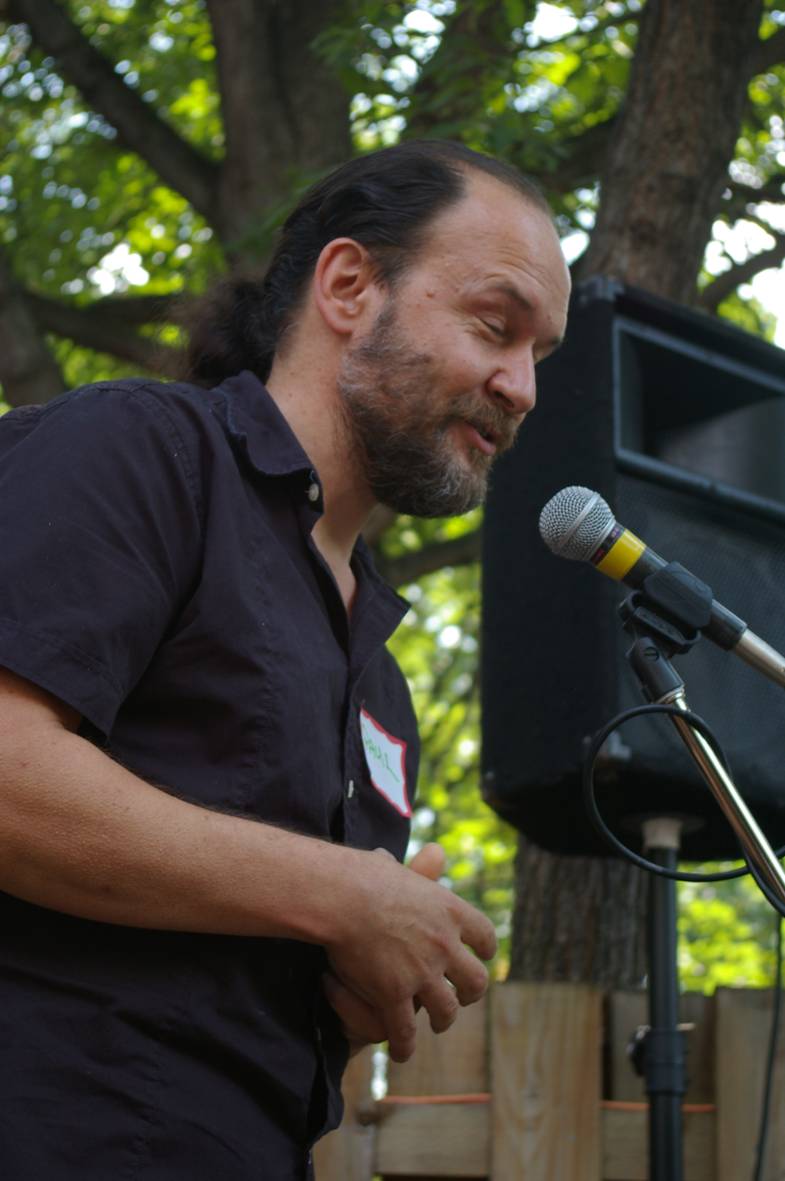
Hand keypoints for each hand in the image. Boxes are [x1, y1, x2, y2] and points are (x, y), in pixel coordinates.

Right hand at [325, 842, 495, 1063]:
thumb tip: (434, 851)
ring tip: (437, 1024)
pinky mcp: (395, 996)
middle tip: (462, 997)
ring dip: (443, 1020)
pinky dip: (405, 1045)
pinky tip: (401, 1051)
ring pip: (446, 1010)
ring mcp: (423, 973)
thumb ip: (421, 869)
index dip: (484, 950)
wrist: (343, 896)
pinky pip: (406, 1031)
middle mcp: (445, 945)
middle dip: (471, 992)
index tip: (481, 956)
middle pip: (475, 980)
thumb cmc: (364, 875)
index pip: (485, 937)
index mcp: (451, 911)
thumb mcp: (404, 868)